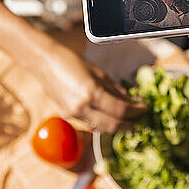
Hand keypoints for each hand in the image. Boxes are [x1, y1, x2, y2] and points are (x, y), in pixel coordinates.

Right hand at [0, 0, 145, 132]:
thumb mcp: (97, 71)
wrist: (44, 61)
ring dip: (115, 125)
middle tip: (139, 121)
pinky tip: (108, 116)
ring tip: (127, 120)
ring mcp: (73, 114)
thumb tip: (129, 100)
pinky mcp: (67, 115)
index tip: (144, 108)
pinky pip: (89, 123)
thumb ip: (113, 88)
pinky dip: (102, 121)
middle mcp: (82, 107)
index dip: (136, 111)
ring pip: (100, 127)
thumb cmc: (70, 60)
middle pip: (112, 125)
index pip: (120, 110)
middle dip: (128, 125)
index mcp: (91, 93)